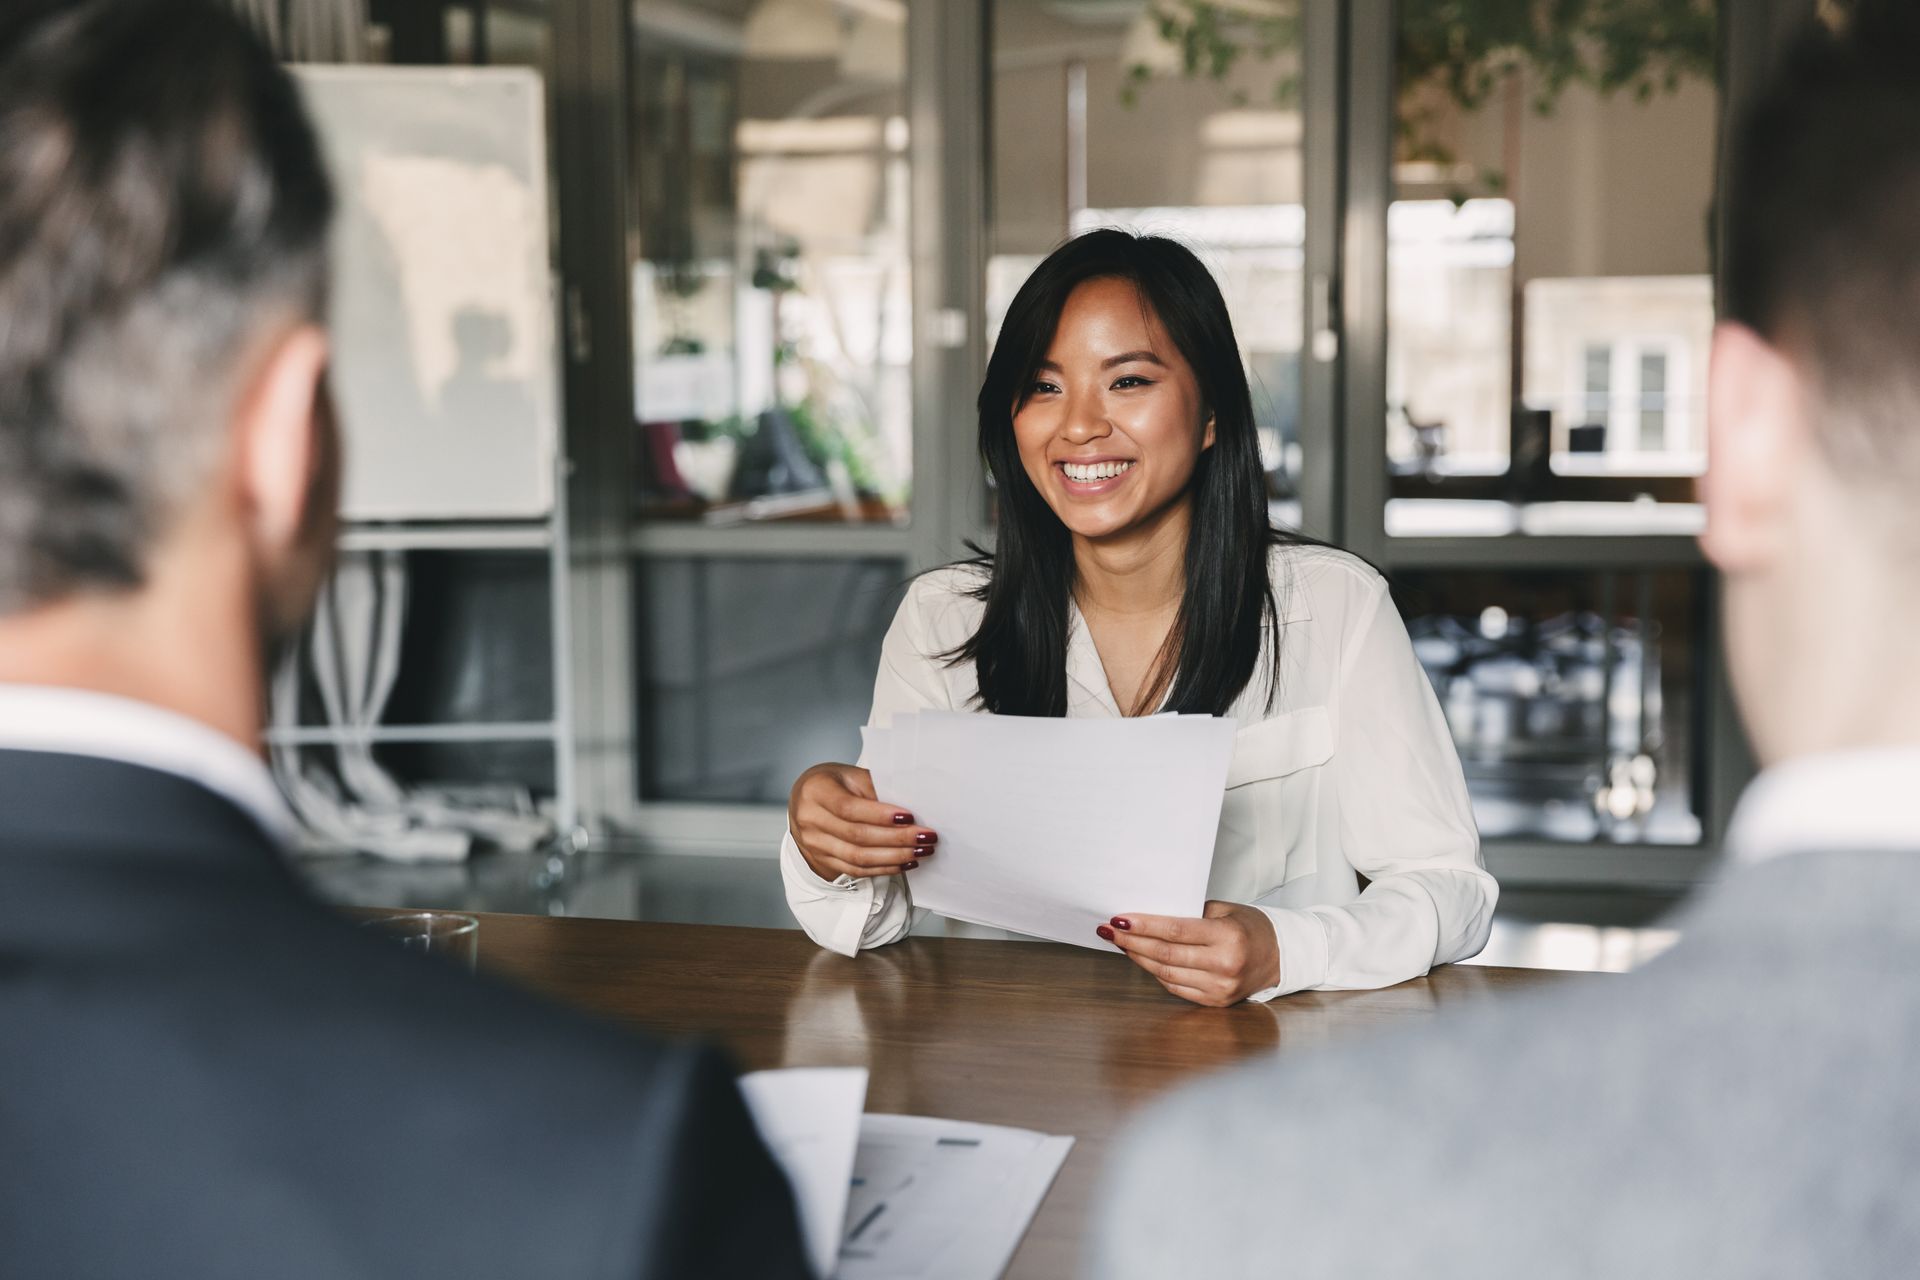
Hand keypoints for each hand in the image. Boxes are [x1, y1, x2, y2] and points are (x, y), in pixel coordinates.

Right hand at [788, 762, 936, 882]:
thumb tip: (913, 805)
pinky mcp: (823, 861)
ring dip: (895, 857)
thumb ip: (876, 789)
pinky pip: (856, 870)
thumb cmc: (834, 783)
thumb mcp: (851, 776)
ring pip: (858, 857)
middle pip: (857, 835)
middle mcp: (810, 819)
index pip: (849, 808)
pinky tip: (904, 862)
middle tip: (926, 836)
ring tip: (921, 851)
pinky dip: (884, 868)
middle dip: (897, 838)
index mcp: (816, 791)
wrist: (806, 800)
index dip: (880, 815)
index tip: (909, 817)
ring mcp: (814, 844)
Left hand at [1097, 901, 1279, 1006]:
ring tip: (1122, 944)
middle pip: (1166, 954)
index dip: (1144, 926)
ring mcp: (1220, 988)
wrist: (1281, 956)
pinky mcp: (1216, 1002)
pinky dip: (1156, 974)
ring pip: (1167, 974)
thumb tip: (1148, 916)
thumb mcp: (1225, 910)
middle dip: (1133, 942)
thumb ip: (1190, 913)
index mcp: (1228, 937)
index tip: (1119, 920)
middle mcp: (1225, 965)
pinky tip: (1144, 960)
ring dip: (1140, 958)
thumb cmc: (1251, 927)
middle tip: (1111, 931)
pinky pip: (1176, 988)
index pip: (1176, 931)